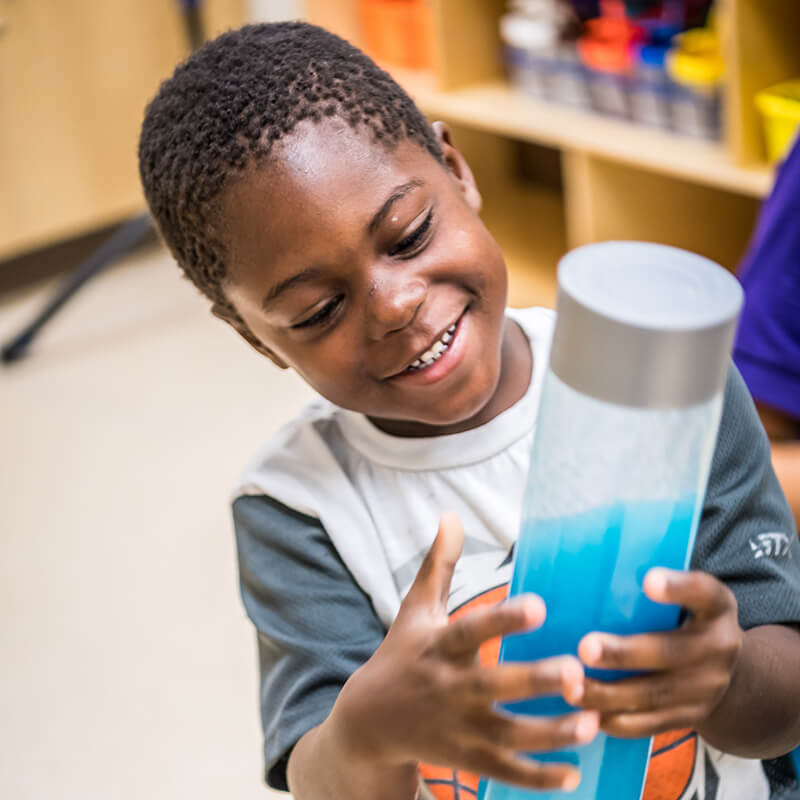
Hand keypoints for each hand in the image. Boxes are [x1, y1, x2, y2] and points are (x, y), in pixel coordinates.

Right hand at [330, 512, 599, 792]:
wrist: (368, 721)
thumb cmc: (403, 654)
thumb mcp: (416, 609)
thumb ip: (439, 565)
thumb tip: (451, 515)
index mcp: (439, 646)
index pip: (472, 629)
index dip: (503, 619)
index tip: (541, 606)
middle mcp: (449, 687)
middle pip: (495, 685)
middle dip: (535, 680)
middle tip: (577, 672)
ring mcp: (457, 728)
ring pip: (507, 734)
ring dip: (549, 733)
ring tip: (592, 722)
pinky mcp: (465, 759)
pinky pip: (504, 772)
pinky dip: (537, 778)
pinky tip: (574, 775)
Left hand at [576, 569, 742, 737]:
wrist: (727, 669)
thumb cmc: (684, 615)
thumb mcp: (684, 593)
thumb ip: (650, 581)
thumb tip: (584, 554)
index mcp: (716, 606)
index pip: (703, 592)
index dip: (677, 587)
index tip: (648, 580)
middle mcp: (719, 648)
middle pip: (670, 652)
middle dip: (624, 653)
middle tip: (585, 647)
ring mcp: (707, 688)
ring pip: (654, 695)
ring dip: (609, 693)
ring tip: (571, 686)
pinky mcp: (690, 718)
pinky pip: (650, 724)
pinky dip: (616, 721)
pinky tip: (584, 716)